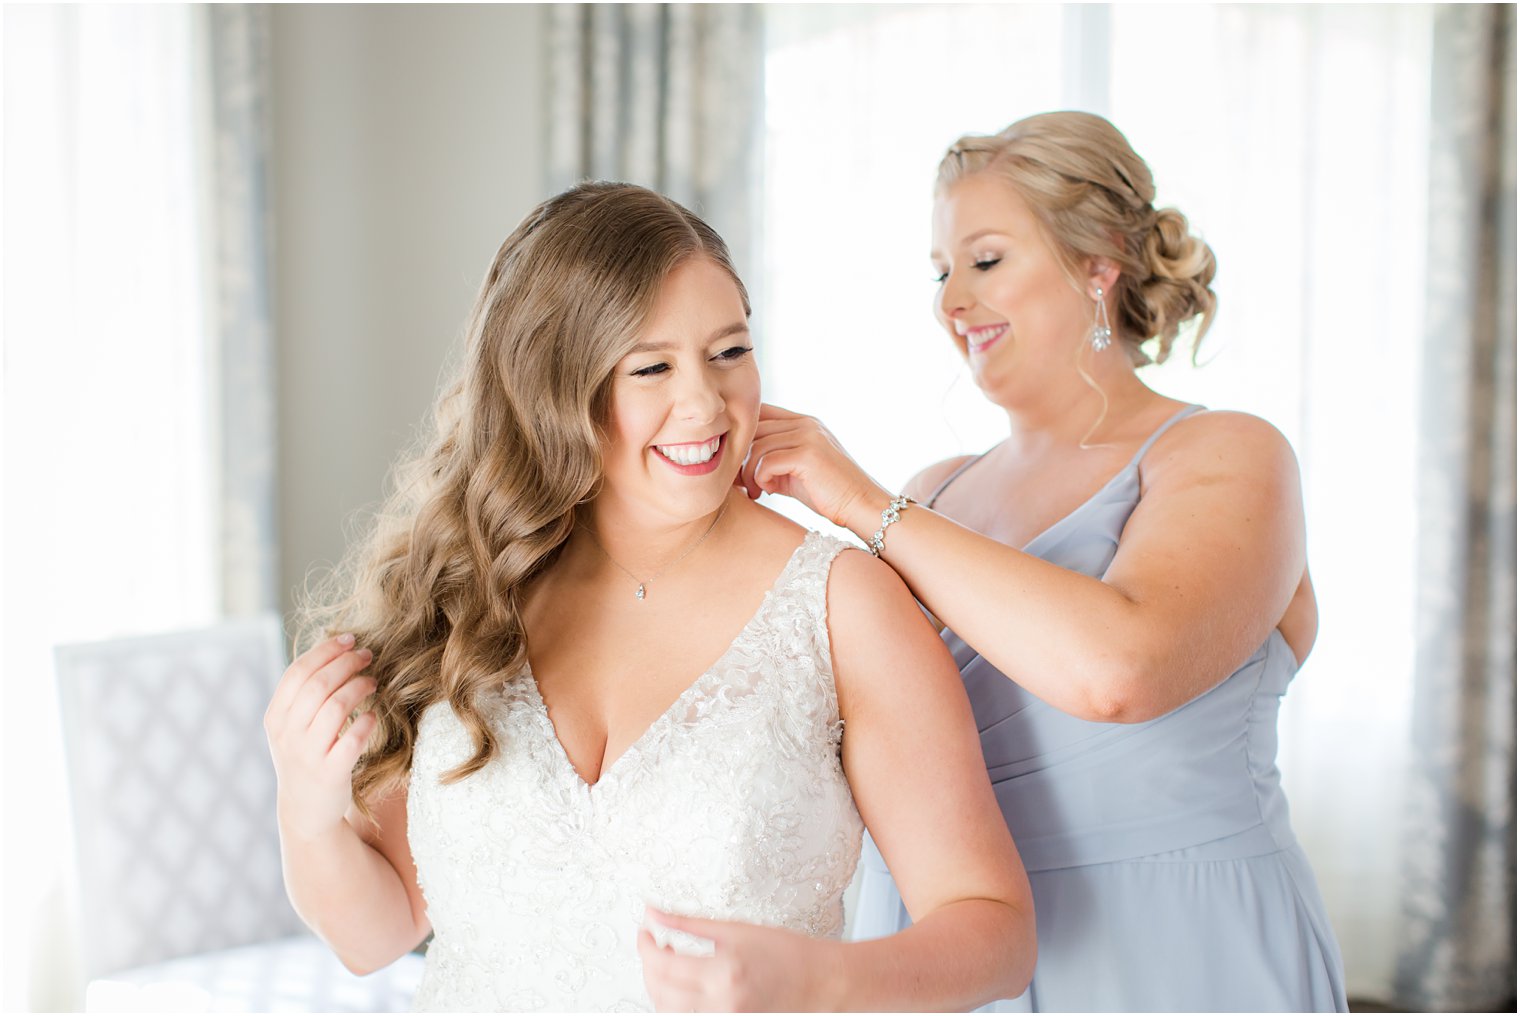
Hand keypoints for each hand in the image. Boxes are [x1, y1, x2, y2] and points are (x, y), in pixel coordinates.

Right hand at [263, 633, 378, 841]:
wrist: (306, 810)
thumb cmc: (305, 757)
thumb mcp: (291, 727)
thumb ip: (303, 694)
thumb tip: (334, 648)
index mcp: (276, 718)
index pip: (298, 672)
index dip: (326, 650)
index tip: (350, 639)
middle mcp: (288, 735)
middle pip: (319, 685)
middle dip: (347, 663)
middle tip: (368, 655)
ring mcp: (308, 755)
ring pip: (336, 707)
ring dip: (359, 687)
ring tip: (373, 681)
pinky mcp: (331, 773)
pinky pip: (353, 740)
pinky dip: (367, 722)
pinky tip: (374, 714)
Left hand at [638, 906, 841, 1011]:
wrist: (823, 981)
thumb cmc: (788, 952)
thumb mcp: (736, 929)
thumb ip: (689, 923)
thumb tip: (654, 913)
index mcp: (723, 973)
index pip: (662, 965)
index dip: (645, 947)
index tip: (644, 931)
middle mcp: (722, 1003)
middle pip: (660, 992)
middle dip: (648, 967)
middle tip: (653, 945)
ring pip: (670, 1011)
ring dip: (659, 988)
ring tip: (668, 964)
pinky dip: (677, 1004)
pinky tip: (684, 985)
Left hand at [739, 403, 889, 533]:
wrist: (861, 506)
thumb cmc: (827, 494)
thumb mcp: (794, 470)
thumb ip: (771, 459)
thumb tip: (735, 463)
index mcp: (803, 422)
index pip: (760, 413)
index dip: (743, 436)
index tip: (738, 464)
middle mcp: (806, 423)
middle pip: (754, 428)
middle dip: (741, 457)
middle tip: (742, 483)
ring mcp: (808, 436)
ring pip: (757, 446)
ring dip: (750, 472)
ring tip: (757, 490)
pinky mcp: (808, 454)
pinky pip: (767, 461)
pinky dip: (761, 478)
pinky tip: (768, 491)